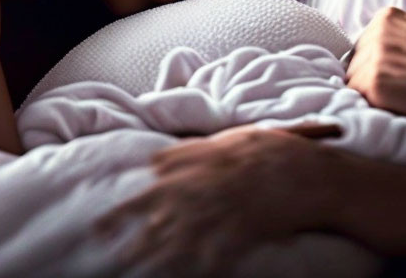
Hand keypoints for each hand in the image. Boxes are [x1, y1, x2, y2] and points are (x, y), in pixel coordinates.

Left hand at [92, 122, 343, 276]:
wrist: (307, 170)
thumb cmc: (266, 151)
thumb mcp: (224, 142)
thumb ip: (187, 153)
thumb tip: (153, 160)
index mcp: (195, 168)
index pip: (149, 190)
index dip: (121, 211)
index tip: (98, 227)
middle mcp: (204, 190)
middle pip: (160, 220)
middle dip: (133, 242)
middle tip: (110, 257)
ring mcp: (223, 213)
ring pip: (181, 242)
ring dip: (157, 260)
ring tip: (137, 272)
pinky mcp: (242, 233)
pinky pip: (216, 257)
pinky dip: (202, 269)